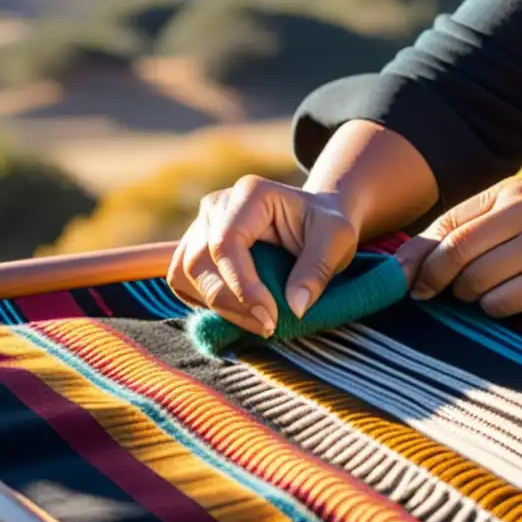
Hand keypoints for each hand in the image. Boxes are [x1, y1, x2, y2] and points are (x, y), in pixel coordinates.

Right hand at [166, 174, 358, 336]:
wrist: (316, 223)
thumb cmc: (326, 227)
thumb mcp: (337, 241)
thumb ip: (317, 270)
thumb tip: (294, 308)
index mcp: (250, 194)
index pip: (226, 243)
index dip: (242, 286)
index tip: (270, 318)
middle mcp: (217, 205)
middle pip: (198, 262)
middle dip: (230, 303)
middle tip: (268, 326)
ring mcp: (201, 226)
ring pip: (184, 274)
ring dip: (216, 307)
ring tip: (257, 322)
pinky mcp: (196, 248)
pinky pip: (183, 282)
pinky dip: (205, 303)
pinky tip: (240, 313)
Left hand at [394, 177, 521, 317]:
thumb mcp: (521, 213)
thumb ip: (473, 228)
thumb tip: (412, 260)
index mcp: (513, 192)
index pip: (450, 222)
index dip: (420, 253)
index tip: (403, 276)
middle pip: (457, 251)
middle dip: (434, 277)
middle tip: (427, 294)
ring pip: (477, 279)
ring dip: (467, 295)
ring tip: (479, 294)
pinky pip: (503, 301)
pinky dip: (494, 308)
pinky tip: (505, 301)